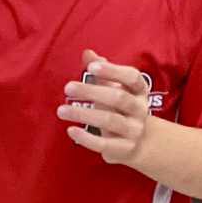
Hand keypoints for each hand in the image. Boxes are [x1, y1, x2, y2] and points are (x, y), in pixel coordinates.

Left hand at [59, 49, 152, 166]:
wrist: (139, 143)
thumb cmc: (121, 110)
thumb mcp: (116, 89)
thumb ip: (102, 72)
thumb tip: (87, 53)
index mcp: (140, 90)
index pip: (131, 77)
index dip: (112, 71)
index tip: (91, 67)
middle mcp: (140, 109)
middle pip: (118, 98)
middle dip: (92, 92)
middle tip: (68, 88)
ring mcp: (134, 130)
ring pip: (109, 120)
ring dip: (84, 114)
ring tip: (61, 110)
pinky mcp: (124, 149)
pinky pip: (104, 144)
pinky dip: (86, 138)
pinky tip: (71, 130)